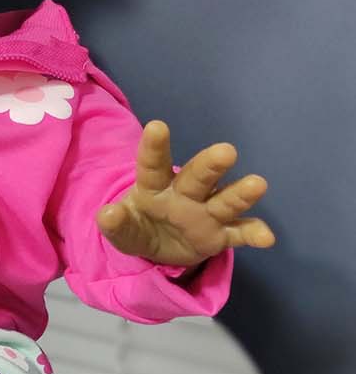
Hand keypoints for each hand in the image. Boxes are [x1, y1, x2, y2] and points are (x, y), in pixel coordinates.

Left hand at [96, 120, 276, 267]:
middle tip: (226, 152)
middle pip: (198, 176)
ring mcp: (206, 212)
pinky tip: (267, 238)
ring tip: (258, 184)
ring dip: (241, 193)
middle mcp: (185, 194)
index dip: (154, 147)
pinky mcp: (220, 235)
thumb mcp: (123, 230)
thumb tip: (106, 215)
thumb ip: (116, 225)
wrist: (161, 247)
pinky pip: (239, 232)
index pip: (153, 165)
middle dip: (210, 164)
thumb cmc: (140, 226)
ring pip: (225, 200)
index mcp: (155, 186)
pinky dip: (253, 233)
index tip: (157, 126)